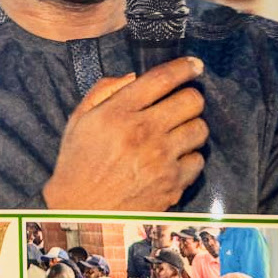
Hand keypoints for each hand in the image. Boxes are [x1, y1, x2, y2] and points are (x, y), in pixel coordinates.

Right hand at [43, 58, 206, 210]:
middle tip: (181, 103)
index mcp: (119, 113)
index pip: (162, 79)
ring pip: (200, 129)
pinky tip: (174, 159)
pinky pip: (198, 160)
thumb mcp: (78, 121)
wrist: (80, 212)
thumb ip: (103, 92)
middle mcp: (144, 132)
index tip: (194, 65)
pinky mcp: (172, 184)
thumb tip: (133, 77)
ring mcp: (161, 159)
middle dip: (189, 97)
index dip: (184, 67)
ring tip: (178, 132)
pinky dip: (189, 157)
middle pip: (191, 100)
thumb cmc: (77, 164)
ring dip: (191, 126)